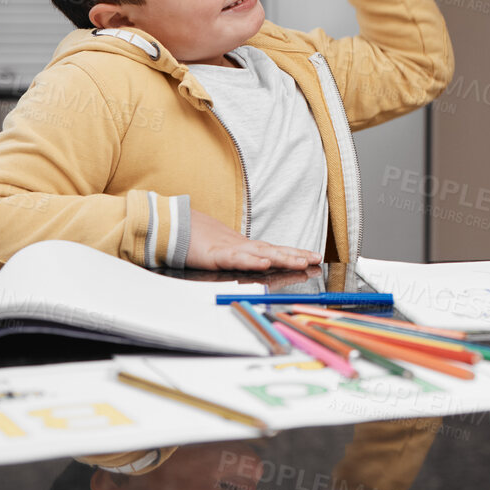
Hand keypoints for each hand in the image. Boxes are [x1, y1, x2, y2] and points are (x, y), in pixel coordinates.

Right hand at [187, 208, 320, 269]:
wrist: (174, 226)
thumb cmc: (198, 239)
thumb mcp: (224, 251)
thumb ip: (241, 256)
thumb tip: (259, 263)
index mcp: (245, 247)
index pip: (275, 250)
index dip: (295, 252)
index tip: (314, 256)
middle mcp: (242, 246)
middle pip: (273, 251)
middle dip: (296, 255)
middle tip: (315, 259)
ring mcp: (230, 249)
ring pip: (260, 254)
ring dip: (282, 257)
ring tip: (300, 262)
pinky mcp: (216, 255)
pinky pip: (236, 259)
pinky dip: (251, 261)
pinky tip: (264, 263)